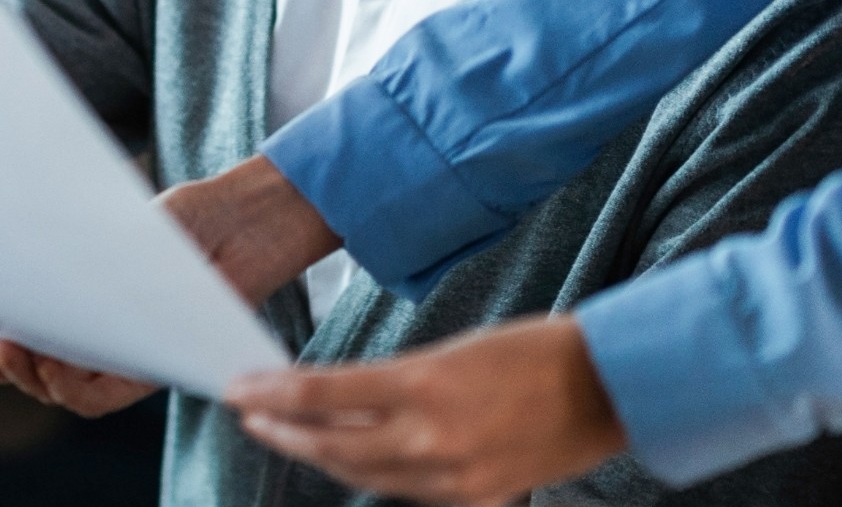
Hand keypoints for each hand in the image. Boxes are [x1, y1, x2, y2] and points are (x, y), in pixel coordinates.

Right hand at [0, 153, 337, 415]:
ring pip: (51, 388)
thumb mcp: (104, 217)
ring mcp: (120, 355)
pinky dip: (66, 386)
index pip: (7, 327)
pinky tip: (43, 362)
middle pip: (20, 366)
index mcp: (75, 303)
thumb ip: (59, 237)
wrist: (244, 217)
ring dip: (15, 372)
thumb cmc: (181, 213)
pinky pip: (99, 397)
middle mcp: (93, 337)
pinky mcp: (153, 368)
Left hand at [226, 315, 624, 505]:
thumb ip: (394, 384)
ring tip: (282, 432)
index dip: (273, 393)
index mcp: (423, 387)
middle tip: (246, 408)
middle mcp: (432, 441)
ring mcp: (454, 480)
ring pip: (362, 474)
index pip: (323, 394)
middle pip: (332, 443)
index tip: (238, 386)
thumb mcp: (448, 351)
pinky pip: (403, 491)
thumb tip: (338, 398)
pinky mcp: (474, 502)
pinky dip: (368, 474)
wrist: (603, 389)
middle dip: (281, 427)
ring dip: (316, 454)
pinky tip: (345, 458)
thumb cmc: (525, 351)